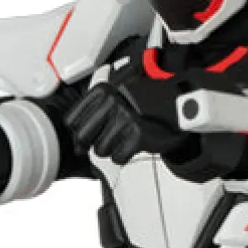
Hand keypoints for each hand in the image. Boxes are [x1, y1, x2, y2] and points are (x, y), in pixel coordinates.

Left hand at [66, 82, 186, 164]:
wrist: (175, 107)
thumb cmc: (143, 105)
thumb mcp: (115, 97)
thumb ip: (91, 113)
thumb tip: (75, 141)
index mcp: (102, 90)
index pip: (72, 120)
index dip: (78, 131)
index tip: (88, 133)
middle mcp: (112, 101)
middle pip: (83, 137)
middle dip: (93, 142)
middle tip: (108, 138)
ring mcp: (125, 118)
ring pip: (100, 149)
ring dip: (111, 148)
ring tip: (123, 138)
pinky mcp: (138, 134)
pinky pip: (118, 157)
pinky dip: (124, 155)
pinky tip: (131, 143)